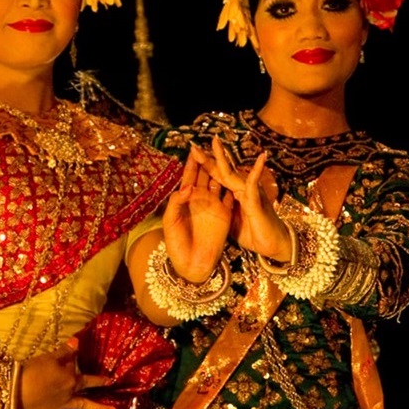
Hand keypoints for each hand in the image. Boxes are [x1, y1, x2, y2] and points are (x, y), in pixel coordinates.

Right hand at [13, 337, 116, 408]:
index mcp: (69, 375)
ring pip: (85, 405)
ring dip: (100, 408)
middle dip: (99, 382)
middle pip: (87, 384)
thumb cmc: (31, 371)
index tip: (76, 353)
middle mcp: (70, 389)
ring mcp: (64, 404)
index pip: (75, 364)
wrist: (16, 390)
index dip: (74, 358)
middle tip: (111, 382)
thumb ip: (64, 351)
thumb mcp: (48, 358)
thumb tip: (77, 341)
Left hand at [162, 147, 233, 282]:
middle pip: (204, 175)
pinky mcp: (225, 214)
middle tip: (211, 144)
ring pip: (218, 182)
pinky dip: (234, 186)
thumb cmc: (177, 245)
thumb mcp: (171, 222)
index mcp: (185, 200)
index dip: (192, 163)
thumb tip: (188, 187)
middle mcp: (200, 199)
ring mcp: (213, 206)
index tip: (194, 147)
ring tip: (224, 154)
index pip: (189, 176)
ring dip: (221, 169)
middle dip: (207, 160)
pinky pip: (230, 197)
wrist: (192, 264)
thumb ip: (176, 203)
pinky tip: (238, 174)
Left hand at [206, 137, 292, 261]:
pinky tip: (260, 156)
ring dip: (223, 157)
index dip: (203, 168)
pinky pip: (253, 184)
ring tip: (215, 142)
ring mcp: (247, 194)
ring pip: (231, 173)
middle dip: (208, 158)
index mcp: (231, 197)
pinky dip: (257, 170)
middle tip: (194, 146)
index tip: (192, 155)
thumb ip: (221, 213)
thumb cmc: (254, 235)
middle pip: (220, 172)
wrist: (273, 247)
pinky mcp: (256, 201)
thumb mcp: (231, 225)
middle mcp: (238, 191)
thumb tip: (205, 206)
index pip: (214, 179)